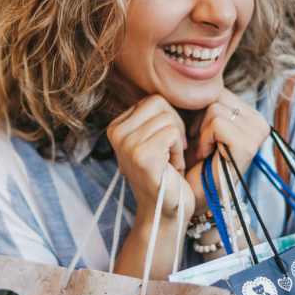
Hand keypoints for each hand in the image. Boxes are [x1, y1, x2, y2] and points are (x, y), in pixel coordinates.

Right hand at [106, 95, 192, 220]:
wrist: (165, 211)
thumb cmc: (166, 173)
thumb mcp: (156, 138)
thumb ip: (156, 114)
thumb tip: (177, 83)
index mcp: (116, 126)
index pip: (153, 99)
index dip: (168, 121)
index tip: (164, 147)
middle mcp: (116, 133)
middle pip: (160, 104)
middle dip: (175, 127)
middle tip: (170, 154)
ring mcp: (126, 144)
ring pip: (168, 119)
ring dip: (177, 142)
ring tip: (169, 163)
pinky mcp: (141, 155)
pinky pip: (172, 133)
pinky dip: (179, 152)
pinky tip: (171, 168)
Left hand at [184, 90, 270, 213]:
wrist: (189, 193)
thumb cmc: (192, 159)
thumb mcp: (198, 123)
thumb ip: (202, 100)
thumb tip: (191, 72)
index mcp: (250, 115)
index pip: (216, 90)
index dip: (198, 111)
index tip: (199, 136)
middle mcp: (259, 121)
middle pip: (215, 95)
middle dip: (199, 119)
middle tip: (201, 144)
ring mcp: (258, 132)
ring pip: (214, 107)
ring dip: (200, 130)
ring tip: (204, 150)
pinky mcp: (249, 142)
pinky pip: (216, 121)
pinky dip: (204, 138)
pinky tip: (207, 155)